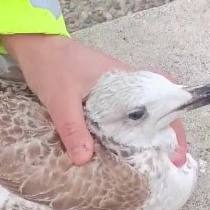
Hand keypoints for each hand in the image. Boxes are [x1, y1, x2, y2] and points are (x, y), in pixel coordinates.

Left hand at [1, 34, 186, 167]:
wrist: (35, 46)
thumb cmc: (51, 66)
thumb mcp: (60, 100)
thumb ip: (72, 128)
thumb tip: (84, 159)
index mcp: (125, 80)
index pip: (163, 100)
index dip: (173, 126)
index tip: (175, 152)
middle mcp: (125, 83)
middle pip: (155, 111)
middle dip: (162, 137)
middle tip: (163, 164)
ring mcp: (114, 88)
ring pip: (138, 113)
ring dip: (143, 135)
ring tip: (144, 162)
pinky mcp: (101, 93)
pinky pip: (120, 114)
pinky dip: (124, 130)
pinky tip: (117, 147)